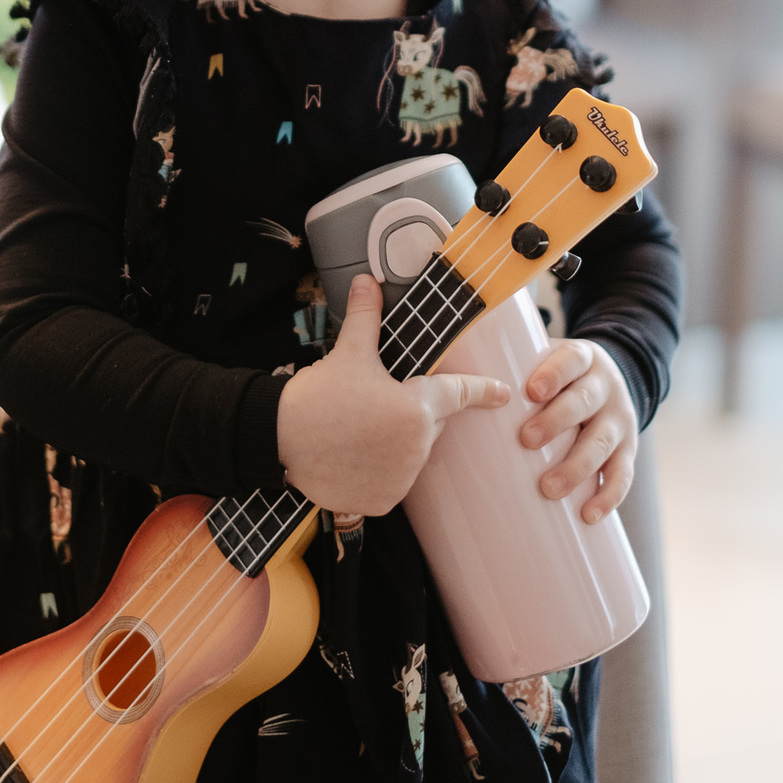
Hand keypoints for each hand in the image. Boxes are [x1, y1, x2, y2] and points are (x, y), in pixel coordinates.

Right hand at [276, 273, 508, 516]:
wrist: (279, 438)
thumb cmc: (317, 396)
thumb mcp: (347, 353)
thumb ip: (366, 318)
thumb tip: (368, 281)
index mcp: (417, 408)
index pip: (458, 393)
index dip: (483, 390)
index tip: (503, 393)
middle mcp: (416, 448)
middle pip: (428, 424)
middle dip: (411, 411)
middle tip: (376, 401)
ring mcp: (400, 478)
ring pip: (410, 453)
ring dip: (395, 441)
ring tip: (359, 428)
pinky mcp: (381, 501)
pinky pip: (391, 480)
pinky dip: (379, 469)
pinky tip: (354, 455)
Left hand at [520, 337, 637, 522]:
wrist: (609, 381)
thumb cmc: (561, 375)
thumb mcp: (545, 358)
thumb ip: (514, 366)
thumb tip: (457, 380)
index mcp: (583, 358)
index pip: (571, 360)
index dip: (554, 374)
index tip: (532, 392)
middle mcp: (606, 387)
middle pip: (584, 402)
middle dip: (556, 422)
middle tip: (527, 440)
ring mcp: (620, 419)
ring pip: (602, 443)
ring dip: (576, 467)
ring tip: (548, 488)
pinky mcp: (629, 449)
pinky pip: (623, 474)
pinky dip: (608, 496)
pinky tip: (589, 514)